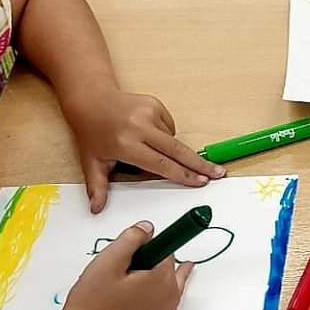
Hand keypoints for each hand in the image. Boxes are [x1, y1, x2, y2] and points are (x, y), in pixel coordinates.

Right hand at [56, 222, 192, 309]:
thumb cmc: (92, 304)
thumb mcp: (108, 260)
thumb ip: (131, 238)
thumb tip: (148, 228)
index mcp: (162, 278)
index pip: (166, 247)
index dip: (149, 243)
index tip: (145, 239)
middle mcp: (171, 296)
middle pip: (168, 265)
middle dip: (149, 260)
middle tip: (122, 266)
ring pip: (167, 282)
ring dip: (152, 275)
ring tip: (126, 276)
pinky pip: (162, 298)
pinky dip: (151, 291)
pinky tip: (133, 291)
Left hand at [59, 88, 223, 211]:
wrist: (92, 100)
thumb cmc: (92, 132)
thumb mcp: (91, 162)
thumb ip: (97, 187)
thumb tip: (96, 210)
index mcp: (126, 144)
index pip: (160, 164)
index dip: (182, 175)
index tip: (200, 182)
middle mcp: (139, 127)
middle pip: (177, 150)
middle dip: (199, 164)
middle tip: (218, 173)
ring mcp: (149, 113)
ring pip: (171, 139)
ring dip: (169, 149)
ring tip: (146, 147)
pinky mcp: (155, 105)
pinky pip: (169, 126)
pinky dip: (164, 134)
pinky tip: (148, 134)